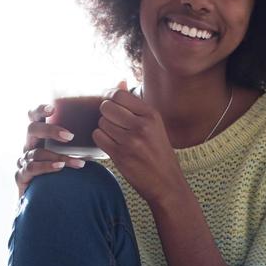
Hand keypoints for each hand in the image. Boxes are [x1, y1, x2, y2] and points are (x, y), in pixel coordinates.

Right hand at [14, 103, 85, 198]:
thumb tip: (103, 133)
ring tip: (78, 162)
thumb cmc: (60, 173)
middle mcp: (28, 145)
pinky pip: (32, 168)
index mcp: (38, 136)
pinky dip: (47, 167)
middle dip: (51, 130)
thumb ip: (78, 144)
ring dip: (59, 156)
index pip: (34, 117)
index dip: (39, 110)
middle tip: (70, 137)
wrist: (44, 201)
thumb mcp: (67, 155)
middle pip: (32, 129)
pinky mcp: (21, 176)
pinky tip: (59, 167)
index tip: (52, 108)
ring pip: (37, 152)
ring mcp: (23, 161)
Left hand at [93, 81, 185, 206]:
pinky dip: (101, 140)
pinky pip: (98, 137)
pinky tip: (112, 145)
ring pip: (101, 123)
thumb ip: (135, 105)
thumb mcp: (154, 125)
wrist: (166, 183)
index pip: (119, 95)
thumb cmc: (159, 152)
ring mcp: (130, 141)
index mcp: (151, 115)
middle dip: (105, 114)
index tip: (111, 105)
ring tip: (116, 137)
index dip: (110, 98)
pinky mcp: (120, 155)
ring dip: (104, 129)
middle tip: (113, 123)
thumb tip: (119, 82)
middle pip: (107, 107)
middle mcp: (141, 126)